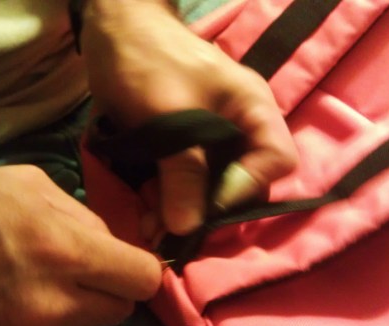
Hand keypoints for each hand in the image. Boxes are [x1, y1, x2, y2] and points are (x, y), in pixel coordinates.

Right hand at [0, 166, 160, 325]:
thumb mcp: (24, 184)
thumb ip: (83, 214)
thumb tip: (114, 242)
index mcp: (63, 252)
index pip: (144, 278)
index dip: (141, 268)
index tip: (127, 263)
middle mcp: (53, 307)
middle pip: (121, 311)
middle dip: (109, 290)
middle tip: (78, 272)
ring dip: (74, 311)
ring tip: (30, 285)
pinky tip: (4, 308)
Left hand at [82, 0, 297, 234]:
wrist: (111, 29)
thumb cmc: (147, 59)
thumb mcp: (167, 116)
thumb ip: (183, 172)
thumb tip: (186, 228)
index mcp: (252, 110)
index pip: (277, 161)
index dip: (247, 187)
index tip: (207, 206)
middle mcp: (240, 128)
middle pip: (243, 182)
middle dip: (208, 210)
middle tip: (170, 232)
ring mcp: (212, 139)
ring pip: (211, 188)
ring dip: (182, 211)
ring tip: (150, 228)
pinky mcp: (185, 146)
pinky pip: (187, 181)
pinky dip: (168, 198)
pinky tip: (145, 213)